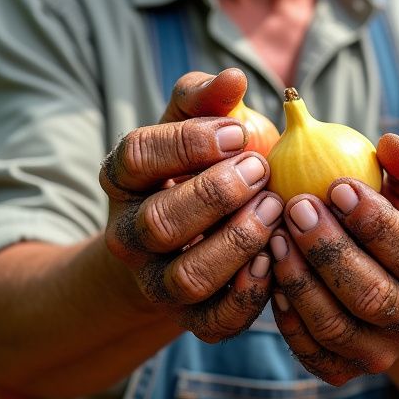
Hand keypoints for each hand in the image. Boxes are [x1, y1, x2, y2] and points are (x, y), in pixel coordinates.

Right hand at [99, 67, 282, 341]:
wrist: (177, 245)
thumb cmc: (192, 169)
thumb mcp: (190, 126)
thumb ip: (206, 99)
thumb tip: (234, 77)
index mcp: (122, 179)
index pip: (137, 156)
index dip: (188, 143)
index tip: (238, 132)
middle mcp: (129, 235)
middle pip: (160, 222)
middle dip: (216, 194)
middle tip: (262, 170)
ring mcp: (156, 282)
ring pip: (187, 277)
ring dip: (238, 242)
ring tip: (275, 209)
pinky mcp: (190, 320)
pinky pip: (216, 320)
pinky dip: (249, 293)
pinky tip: (276, 257)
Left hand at [270, 133, 398, 384]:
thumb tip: (393, 144)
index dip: (372, 221)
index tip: (336, 186)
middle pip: (371, 294)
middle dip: (329, 250)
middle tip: (295, 207)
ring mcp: (381, 353)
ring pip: (336, 327)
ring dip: (301, 281)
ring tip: (275, 237)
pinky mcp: (345, 371)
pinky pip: (312, 353)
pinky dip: (288, 320)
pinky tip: (270, 277)